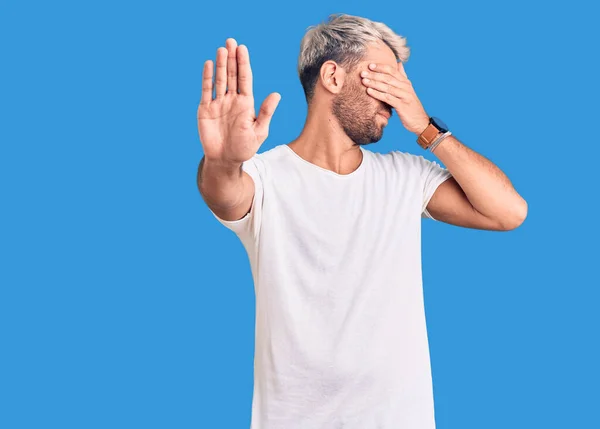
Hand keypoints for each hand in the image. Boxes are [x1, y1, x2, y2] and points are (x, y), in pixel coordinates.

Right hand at [197, 38, 280, 164]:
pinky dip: (207, 78)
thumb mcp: (259, 131)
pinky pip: (207, 91)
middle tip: (231, 41)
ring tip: (222, 49)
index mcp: (246, 104)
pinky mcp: (206, 109)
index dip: (244, 63)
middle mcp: (232, 100)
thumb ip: (266, 113)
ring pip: (220, 80)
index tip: (242, 48)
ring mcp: (219, 104)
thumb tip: (276, 94)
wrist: (225, 161)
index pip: (245, 79)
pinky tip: (209, 65)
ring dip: (221, 65)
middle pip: (233, 75)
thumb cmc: (244, 148)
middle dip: (232, 58)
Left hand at [360, 62, 429, 134]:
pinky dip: (377, 94)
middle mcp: (406, 87)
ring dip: (374, 83)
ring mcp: (404, 96)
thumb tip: (399, 63)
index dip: (381, 67)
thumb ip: (402, 77)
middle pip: (388, 78)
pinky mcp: (402, 105)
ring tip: (364, 81)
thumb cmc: (410, 106)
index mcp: (406, 83)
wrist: (420, 121)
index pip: (392, 71)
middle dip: (374, 74)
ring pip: (387, 87)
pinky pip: (387, 98)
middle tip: (363, 72)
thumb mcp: (408, 90)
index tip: (370, 65)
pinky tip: (369, 91)